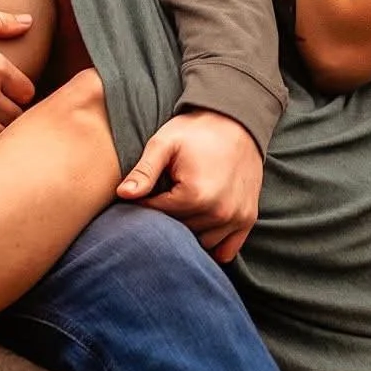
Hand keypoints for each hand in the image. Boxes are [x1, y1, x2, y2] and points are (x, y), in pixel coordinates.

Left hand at [116, 110, 262, 262]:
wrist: (237, 120)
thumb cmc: (196, 131)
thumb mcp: (164, 144)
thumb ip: (143, 171)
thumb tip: (123, 195)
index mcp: (195, 196)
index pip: (157, 216)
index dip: (145, 204)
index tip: (145, 191)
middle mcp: (218, 212)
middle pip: (179, 231)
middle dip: (166, 219)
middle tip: (164, 196)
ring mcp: (236, 218)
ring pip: (200, 243)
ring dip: (189, 231)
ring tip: (183, 206)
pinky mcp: (247, 219)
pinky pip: (226, 250)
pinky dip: (212, 243)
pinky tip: (201, 223)